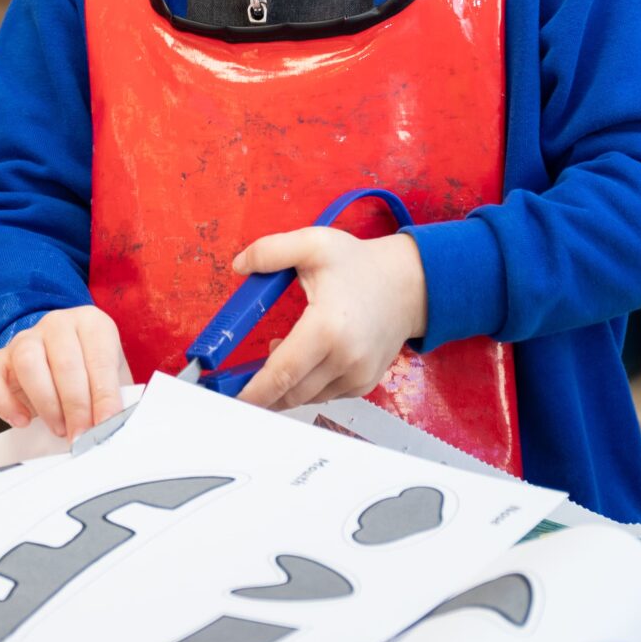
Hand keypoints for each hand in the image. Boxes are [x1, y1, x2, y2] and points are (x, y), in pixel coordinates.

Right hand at [0, 305, 130, 439]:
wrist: (63, 362)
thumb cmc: (92, 374)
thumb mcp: (113, 380)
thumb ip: (113, 399)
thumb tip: (113, 427)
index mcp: (92, 323)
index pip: (100, 357)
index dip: (104, 394)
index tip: (107, 423)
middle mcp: (57, 324)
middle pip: (64, 360)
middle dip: (75, 405)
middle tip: (81, 435)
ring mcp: (25, 338)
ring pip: (27, 361)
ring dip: (45, 403)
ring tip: (59, 428)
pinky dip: (3, 401)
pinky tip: (22, 421)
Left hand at [232, 229, 425, 410]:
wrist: (409, 284)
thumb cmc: (360, 265)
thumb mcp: (314, 243)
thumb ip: (271, 251)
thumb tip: (239, 265)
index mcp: (327, 328)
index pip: (282, 373)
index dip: (253, 391)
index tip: (231, 398)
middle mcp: (345, 359)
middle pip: (291, 393)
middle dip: (262, 392)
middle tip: (238, 381)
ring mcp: (358, 375)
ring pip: (306, 397)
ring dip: (284, 386)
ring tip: (278, 353)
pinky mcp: (364, 383)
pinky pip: (324, 395)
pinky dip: (306, 386)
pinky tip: (303, 360)